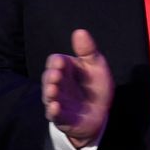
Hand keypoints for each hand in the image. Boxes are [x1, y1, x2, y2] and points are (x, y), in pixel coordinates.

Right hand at [42, 29, 113, 147]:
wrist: (100, 114)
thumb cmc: (95, 87)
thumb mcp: (96, 67)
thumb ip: (88, 50)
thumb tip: (80, 31)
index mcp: (65, 69)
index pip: (55, 61)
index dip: (56, 62)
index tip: (61, 62)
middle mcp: (58, 84)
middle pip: (49, 78)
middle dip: (51, 76)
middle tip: (56, 75)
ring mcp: (59, 101)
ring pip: (49, 96)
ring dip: (50, 93)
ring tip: (53, 90)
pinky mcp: (63, 118)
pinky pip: (56, 115)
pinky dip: (54, 111)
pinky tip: (55, 107)